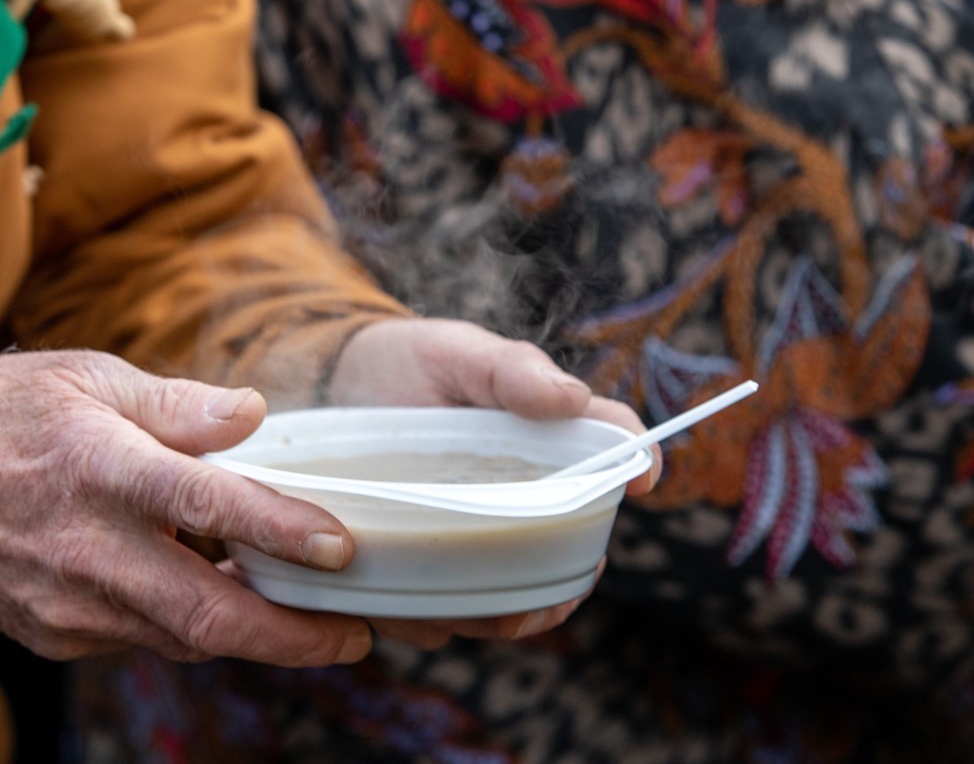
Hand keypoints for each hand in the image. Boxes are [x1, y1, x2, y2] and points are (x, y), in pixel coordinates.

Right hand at [0, 350, 371, 665]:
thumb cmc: (6, 417)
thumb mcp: (89, 378)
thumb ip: (177, 404)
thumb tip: (252, 414)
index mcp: (101, 468)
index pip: (206, 504)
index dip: (280, 530)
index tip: (341, 549)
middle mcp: (89, 549)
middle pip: (207, 614)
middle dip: (293, 636)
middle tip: (354, 635)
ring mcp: (72, 604)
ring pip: (183, 638)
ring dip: (249, 634)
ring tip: (307, 618)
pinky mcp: (60, 635)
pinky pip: (144, 638)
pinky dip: (191, 627)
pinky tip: (221, 601)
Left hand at [328, 318, 660, 645]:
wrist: (332, 382)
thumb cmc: (412, 364)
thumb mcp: (459, 354)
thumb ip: (511, 372)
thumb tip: (571, 399)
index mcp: (548, 444)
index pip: (613, 455)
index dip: (638, 467)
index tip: (641, 478)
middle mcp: (523, 498)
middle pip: (569, 559)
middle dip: (560, 593)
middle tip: (533, 600)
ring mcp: (474, 535)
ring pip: (507, 600)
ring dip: (495, 617)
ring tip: (467, 611)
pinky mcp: (422, 560)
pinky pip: (438, 609)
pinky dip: (428, 618)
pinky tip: (403, 606)